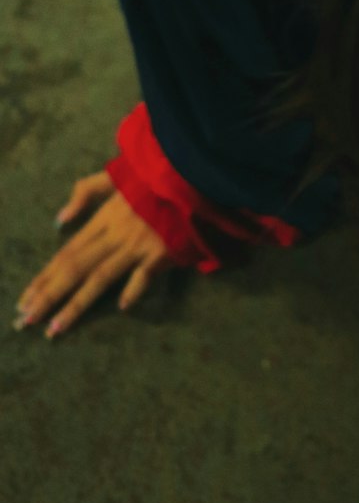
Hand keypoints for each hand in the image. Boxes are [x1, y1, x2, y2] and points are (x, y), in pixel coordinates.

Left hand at [14, 170, 173, 339]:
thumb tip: (60, 219)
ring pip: (101, 277)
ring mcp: (138, 245)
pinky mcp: (163, 252)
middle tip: (26, 321)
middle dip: (48, 296)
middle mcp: (115, 234)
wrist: (190, 175)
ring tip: (55, 328)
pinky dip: (134, 289)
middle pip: (76, 268)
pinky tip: (121, 307)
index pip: (67, 253)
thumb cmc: (154, 179)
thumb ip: (86, 191)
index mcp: (104, 218)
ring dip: (76, 304)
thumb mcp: (117, 175)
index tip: (24, 300)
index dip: (44, 277)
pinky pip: (145, 274)